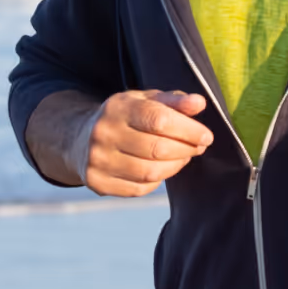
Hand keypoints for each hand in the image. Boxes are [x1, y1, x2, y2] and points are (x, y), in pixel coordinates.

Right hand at [82, 89, 213, 195]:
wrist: (81, 136)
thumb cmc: (126, 115)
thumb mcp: (147, 99)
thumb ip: (175, 100)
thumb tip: (200, 103)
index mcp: (119, 107)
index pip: (160, 120)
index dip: (189, 130)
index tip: (206, 136)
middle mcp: (104, 133)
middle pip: (157, 149)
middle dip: (186, 149)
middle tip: (200, 146)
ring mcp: (98, 160)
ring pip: (150, 172)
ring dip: (176, 166)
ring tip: (185, 156)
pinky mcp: (97, 182)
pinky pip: (139, 189)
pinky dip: (158, 180)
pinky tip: (164, 169)